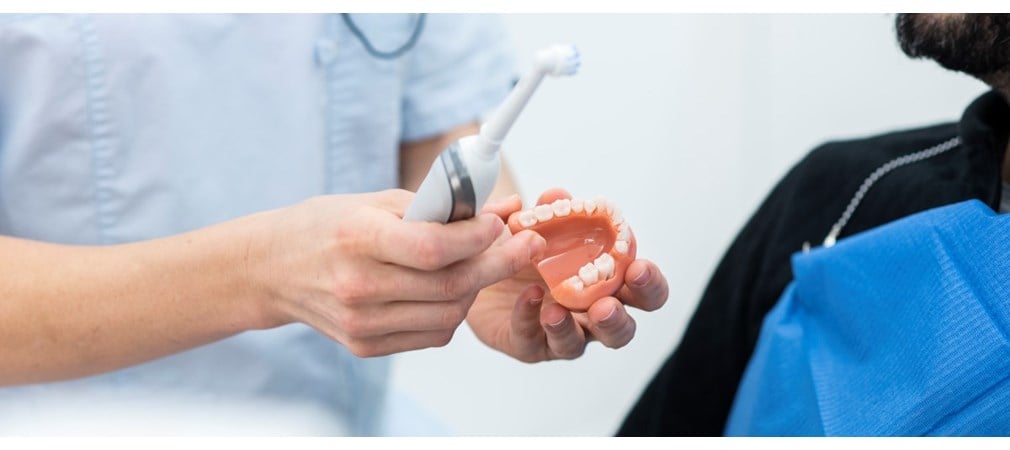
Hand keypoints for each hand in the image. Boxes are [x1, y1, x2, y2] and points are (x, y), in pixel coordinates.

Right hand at [245, 189, 545, 356]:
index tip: (501, 224)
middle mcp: (358, 286)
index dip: (478, 238)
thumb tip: (502, 210)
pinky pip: (433, 333)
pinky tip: (450, 287)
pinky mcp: (367, 346)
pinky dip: (452, 310)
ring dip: (477, 287)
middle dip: (498, 264)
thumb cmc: (328, 226)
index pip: (434, 248)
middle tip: (525, 246)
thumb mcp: (379, 201)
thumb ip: (441, 207)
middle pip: (450, 285)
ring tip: (482, 262)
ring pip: (449, 313)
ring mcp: (362, 323)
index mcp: (357, 240)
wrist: (274, 268)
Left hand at [466, 190, 668, 361]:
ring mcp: (561, 333)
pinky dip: (528, 318)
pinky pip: (532, 340)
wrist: (481, 268)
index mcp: (607, 281)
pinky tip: (526, 298)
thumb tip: (557, 196)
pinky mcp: (528, 344)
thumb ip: (549, 212)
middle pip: (622, 329)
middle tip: (605, 306)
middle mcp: (590, 313)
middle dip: (617, 319)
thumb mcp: (536, 225)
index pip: (643, 289)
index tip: (639, 267)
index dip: (649, 282)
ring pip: (577, 345)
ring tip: (555, 311)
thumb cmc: (522, 248)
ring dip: (569, 329)